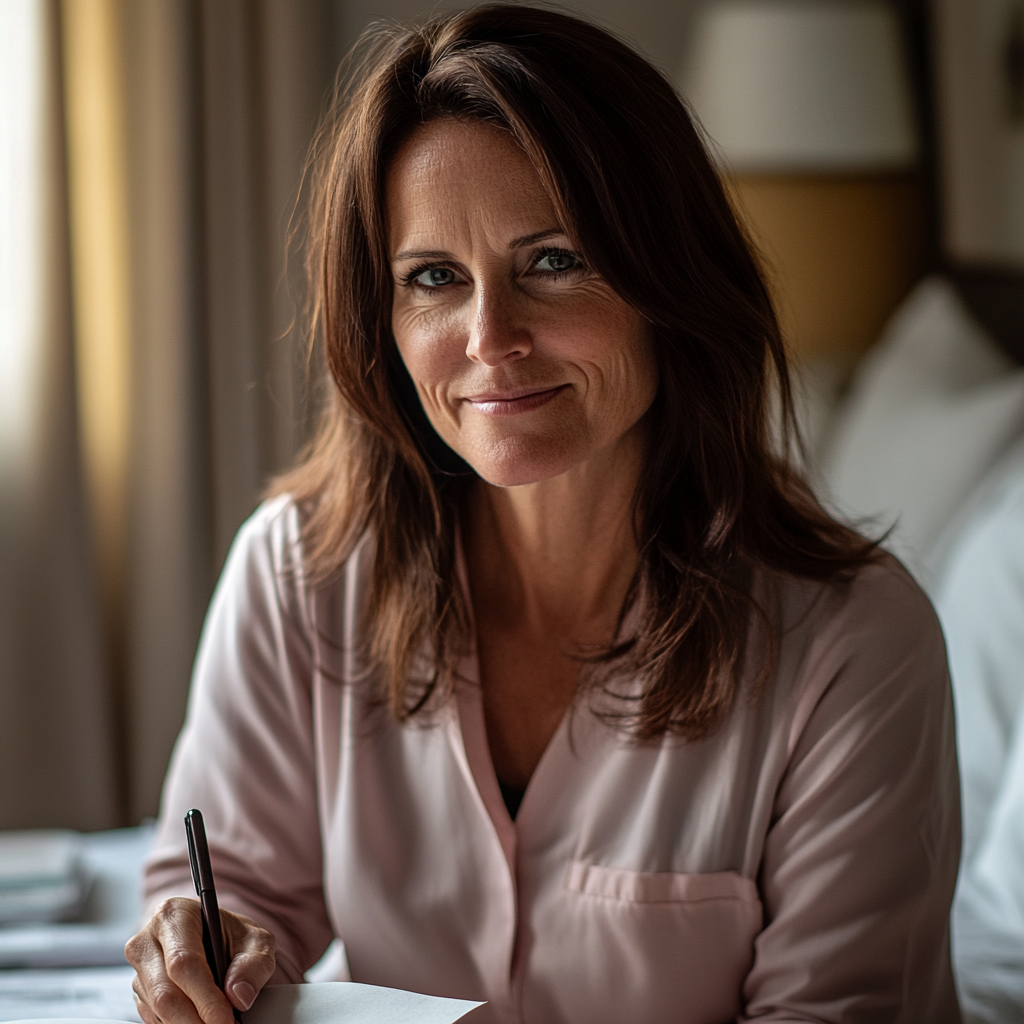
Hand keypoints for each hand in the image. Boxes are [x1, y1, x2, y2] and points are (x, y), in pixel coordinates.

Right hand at [126, 897, 275, 1023]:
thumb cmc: (233, 936)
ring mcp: (139, 971)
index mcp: (174, 915)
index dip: (205, 998)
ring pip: (158, 1012)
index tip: (225, 1020)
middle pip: (165, 994)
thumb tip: (238, 996)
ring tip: (219, 1023)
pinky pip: (155, 1020)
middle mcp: (147, 942)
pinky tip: (203, 1021)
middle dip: (197, 1020)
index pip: (184, 962)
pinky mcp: (140, 995)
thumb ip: (254, 965)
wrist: (217, 940)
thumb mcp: (256, 940)